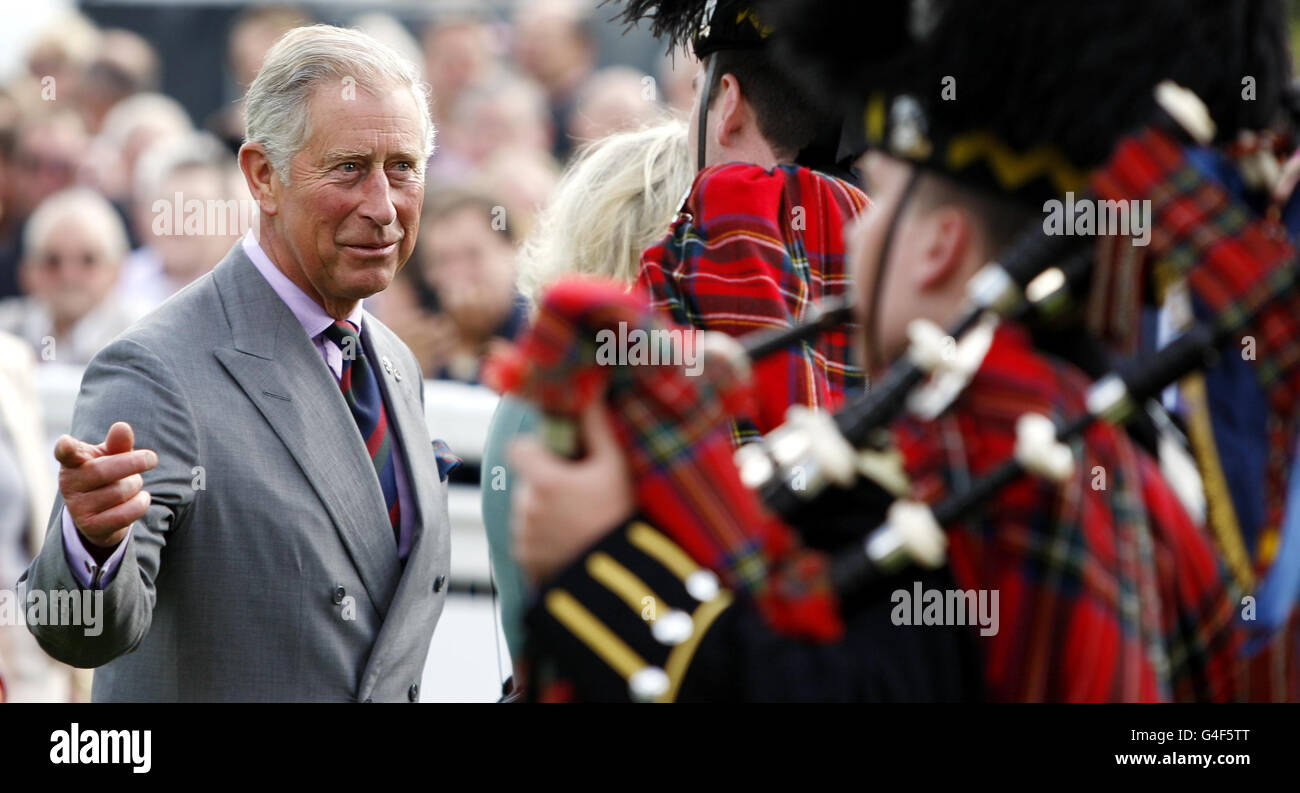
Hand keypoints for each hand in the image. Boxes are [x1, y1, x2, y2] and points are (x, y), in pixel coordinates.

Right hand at [54, 421, 156, 547]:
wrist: (103, 514)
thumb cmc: (108, 475)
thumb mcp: (112, 457)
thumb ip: (118, 443)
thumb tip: (122, 427)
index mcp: (73, 462)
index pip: (65, 453)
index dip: (66, 448)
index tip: (66, 443)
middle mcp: (69, 484)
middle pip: (103, 471)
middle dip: (133, 463)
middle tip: (151, 458)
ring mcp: (78, 507)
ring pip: (119, 492)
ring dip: (136, 485)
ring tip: (133, 485)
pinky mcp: (91, 526)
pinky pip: (125, 514)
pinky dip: (140, 504)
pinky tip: (142, 499)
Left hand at [509, 401, 634, 582]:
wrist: (619, 575)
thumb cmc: (619, 515)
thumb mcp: (614, 468)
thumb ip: (596, 428)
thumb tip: (589, 394)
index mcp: (543, 480)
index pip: (517, 448)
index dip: (534, 448)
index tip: (558, 458)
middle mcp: (525, 507)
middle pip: (526, 481)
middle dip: (546, 483)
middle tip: (579, 495)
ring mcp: (523, 536)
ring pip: (526, 511)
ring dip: (544, 512)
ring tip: (578, 524)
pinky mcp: (524, 560)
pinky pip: (528, 539)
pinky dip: (543, 539)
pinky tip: (570, 543)